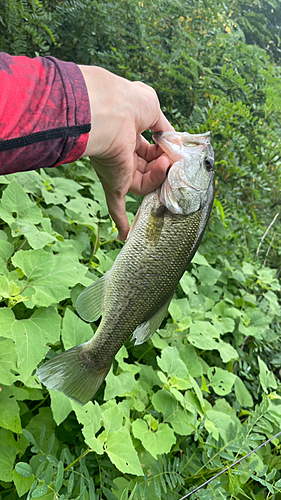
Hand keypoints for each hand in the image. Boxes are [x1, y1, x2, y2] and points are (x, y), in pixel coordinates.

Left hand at [79, 65, 173, 239]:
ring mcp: (118, 170)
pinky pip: (117, 207)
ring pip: (145, 183)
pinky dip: (121, 222)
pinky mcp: (114, 184)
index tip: (178, 151)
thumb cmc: (126, 103)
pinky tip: (124, 235)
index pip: (150, 149)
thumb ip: (162, 125)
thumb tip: (171, 139)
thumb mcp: (151, 108)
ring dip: (160, 176)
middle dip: (166, 164)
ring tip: (168, 164)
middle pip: (149, 168)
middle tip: (177, 159)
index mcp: (128, 135)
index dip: (165, 151)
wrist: (107, 111)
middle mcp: (122, 154)